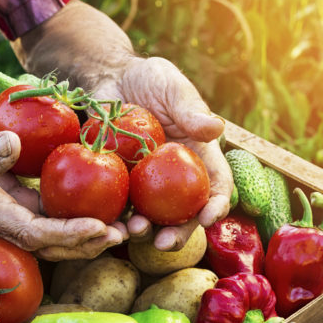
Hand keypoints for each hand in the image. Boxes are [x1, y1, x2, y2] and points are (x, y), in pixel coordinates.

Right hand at [0, 104, 126, 259]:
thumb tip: (12, 149)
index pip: (34, 234)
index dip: (67, 234)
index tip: (100, 227)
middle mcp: (2, 220)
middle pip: (50, 245)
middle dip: (87, 243)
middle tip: (124, 234)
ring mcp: (12, 212)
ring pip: (56, 234)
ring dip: (89, 235)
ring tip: (124, 228)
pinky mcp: (21, 201)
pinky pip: (54, 215)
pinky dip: (80, 215)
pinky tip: (105, 206)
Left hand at [94, 56, 233, 250]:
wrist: (111, 79)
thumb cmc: (150, 79)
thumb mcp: (172, 87)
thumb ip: (190, 109)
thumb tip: (215, 128)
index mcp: (199, 156)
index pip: (216, 186)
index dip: (216, 205)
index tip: (207, 217)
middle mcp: (176, 177)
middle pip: (185, 213)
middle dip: (179, 233)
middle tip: (165, 243)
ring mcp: (147, 183)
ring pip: (151, 217)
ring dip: (144, 231)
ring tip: (133, 232)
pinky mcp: (119, 182)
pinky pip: (119, 205)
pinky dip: (115, 218)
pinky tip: (106, 223)